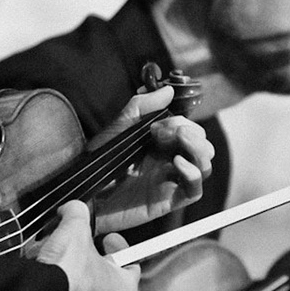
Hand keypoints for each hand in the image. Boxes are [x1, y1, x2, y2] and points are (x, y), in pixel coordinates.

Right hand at [35, 200, 138, 290]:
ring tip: (64, 263)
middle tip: (88, 252)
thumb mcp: (75, 228)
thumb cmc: (65, 270)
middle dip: (98, 265)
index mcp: (125, 290)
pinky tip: (51, 280)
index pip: (131, 266)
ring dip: (79, 279)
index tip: (107, 239)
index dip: (119, 247)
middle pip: (110, 283)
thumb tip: (73, 208)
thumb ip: (79, 213)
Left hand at [89, 84, 213, 235]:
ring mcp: (171, 180)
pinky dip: (193, 174)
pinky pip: (194, 190)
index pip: (189, 129)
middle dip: (192, 134)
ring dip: (198, 150)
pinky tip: (178, 164)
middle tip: (167, 134)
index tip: (159, 124)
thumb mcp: (119, 126)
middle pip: (202, 145)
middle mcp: (169, 160)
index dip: (181, 122)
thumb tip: (169, 90)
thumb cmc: (98, 160)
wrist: (85, 191)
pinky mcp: (168, 200)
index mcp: (161, 143)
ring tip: (180, 142)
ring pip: (204, 165)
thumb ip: (142, 105)